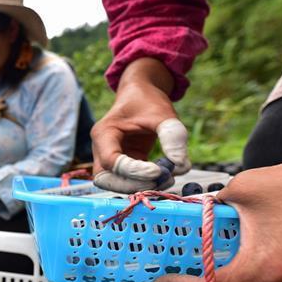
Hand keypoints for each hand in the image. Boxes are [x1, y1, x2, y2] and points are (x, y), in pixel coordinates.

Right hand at [92, 58, 191, 192]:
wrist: (140, 94)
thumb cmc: (147, 101)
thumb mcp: (163, 113)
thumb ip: (172, 137)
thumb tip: (180, 166)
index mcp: (104, 133)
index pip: (112, 161)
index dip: (134, 171)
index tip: (159, 171)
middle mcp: (101, 149)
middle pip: (107, 179)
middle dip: (133, 185)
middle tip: (162, 179)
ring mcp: (109, 158)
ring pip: (114, 184)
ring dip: (139, 187)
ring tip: (166, 179)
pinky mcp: (121, 165)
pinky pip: (127, 181)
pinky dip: (144, 183)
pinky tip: (164, 176)